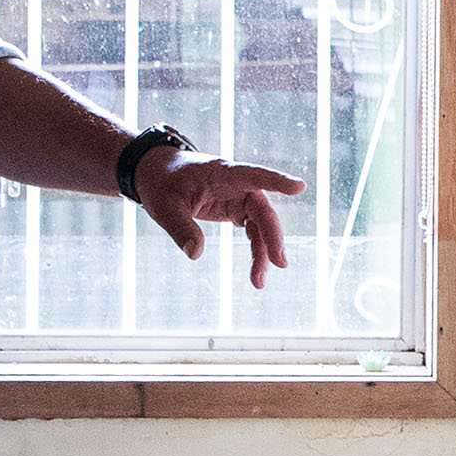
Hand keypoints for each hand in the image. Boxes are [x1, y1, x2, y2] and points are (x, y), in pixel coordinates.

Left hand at [135, 151, 305, 287]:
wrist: (157, 175)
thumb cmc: (161, 182)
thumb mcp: (164, 206)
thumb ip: (180, 228)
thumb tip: (195, 253)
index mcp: (223, 173)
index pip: (254, 175)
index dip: (276, 181)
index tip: (299, 187)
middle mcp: (236, 184)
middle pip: (262, 210)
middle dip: (272, 236)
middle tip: (279, 263)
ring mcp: (238, 197)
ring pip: (260, 225)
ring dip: (263, 252)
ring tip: (259, 282)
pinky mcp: (234, 209)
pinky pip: (252, 231)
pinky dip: (255, 250)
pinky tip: (256, 273)